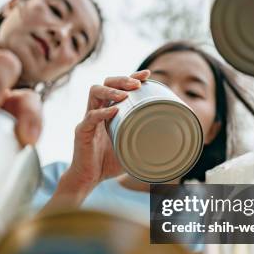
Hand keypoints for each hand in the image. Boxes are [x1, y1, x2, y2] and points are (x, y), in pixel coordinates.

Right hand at [62, 70, 150, 192]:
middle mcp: (97, 111)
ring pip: (94, 92)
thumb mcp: (131, 149)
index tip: (146, 75)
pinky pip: (90, 117)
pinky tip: (114, 111)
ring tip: (124, 95)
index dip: (131, 77)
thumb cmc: (108, 164)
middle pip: (105, 83)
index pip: (118, 87)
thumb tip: (171, 143)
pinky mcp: (82, 132)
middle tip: (136, 84)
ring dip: (111, 90)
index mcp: (108, 112)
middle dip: (121, 80)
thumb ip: (145, 142)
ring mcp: (88, 120)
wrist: (88, 179)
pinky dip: (102, 112)